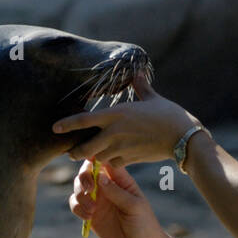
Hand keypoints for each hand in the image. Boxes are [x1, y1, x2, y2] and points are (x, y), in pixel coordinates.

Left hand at [52, 74, 196, 165]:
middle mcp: (114, 132)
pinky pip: (112, 164)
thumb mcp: (152, 98)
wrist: (183, 138)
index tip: (55, 128)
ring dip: (93, 158)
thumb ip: (141, 87)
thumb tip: (138, 72)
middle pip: (84, 148)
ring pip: (97, 158)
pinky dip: (110, 163)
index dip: (67, 125)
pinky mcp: (129, 160)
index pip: (84, 120)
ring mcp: (121, 148)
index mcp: (116, 114)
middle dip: (75, 152)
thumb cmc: (169, 115)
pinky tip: (112, 160)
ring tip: (91, 155)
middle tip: (71, 152)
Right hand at [68, 158, 174, 237]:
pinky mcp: (90, 215)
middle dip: (83, 178)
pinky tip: (89, 217)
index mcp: (121, 179)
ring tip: (92, 211)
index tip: (89, 160)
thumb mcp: (134, 206)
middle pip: (86, 172)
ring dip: (80, 196)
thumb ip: (116, 192)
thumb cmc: (144, 224)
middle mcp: (107, 187)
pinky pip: (76, 205)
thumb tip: (100, 177)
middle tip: (90, 190)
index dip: (94, 157)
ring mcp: (97, 201)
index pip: (104, 161)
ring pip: (78, 188)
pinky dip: (77, 208)